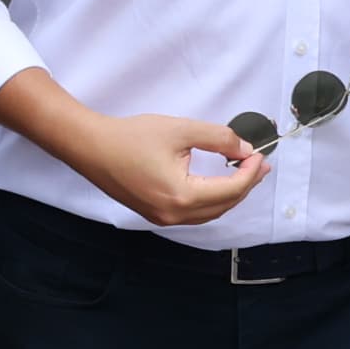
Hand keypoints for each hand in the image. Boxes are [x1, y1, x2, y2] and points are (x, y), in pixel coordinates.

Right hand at [79, 113, 270, 228]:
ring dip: (229, 195)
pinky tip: (216, 184)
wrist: (91, 147)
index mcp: (182, 196)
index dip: (250, 173)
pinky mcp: (155, 214)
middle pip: (223, 206)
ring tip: (243, 174)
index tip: (259, 155)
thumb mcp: (180, 130)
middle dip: (245, 185)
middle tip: (259, 165)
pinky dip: (210, 200)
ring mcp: (163, 218)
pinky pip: (193, 213)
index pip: (230, 190)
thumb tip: (244, 150)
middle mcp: (174, 214)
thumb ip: (218, 139)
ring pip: (209, 213)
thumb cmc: (130, 137)